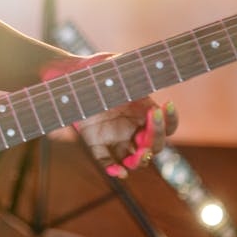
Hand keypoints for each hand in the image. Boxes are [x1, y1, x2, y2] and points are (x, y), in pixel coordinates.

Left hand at [41, 54, 177, 177]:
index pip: (167, 124)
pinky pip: (106, 161)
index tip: (164, 106)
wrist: (67, 75)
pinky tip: (118, 172)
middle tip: (146, 131)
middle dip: (155, 141)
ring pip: (134, 159)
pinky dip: (113, 170)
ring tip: (136, 156)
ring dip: (139, 161)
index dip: (170, 121)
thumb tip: (144, 69)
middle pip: (154, 145)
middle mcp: (132, 126)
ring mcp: (115, 136)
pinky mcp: (95, 142)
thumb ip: (129, 70)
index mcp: (142, 109)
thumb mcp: (114, 64)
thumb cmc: (95, 67)